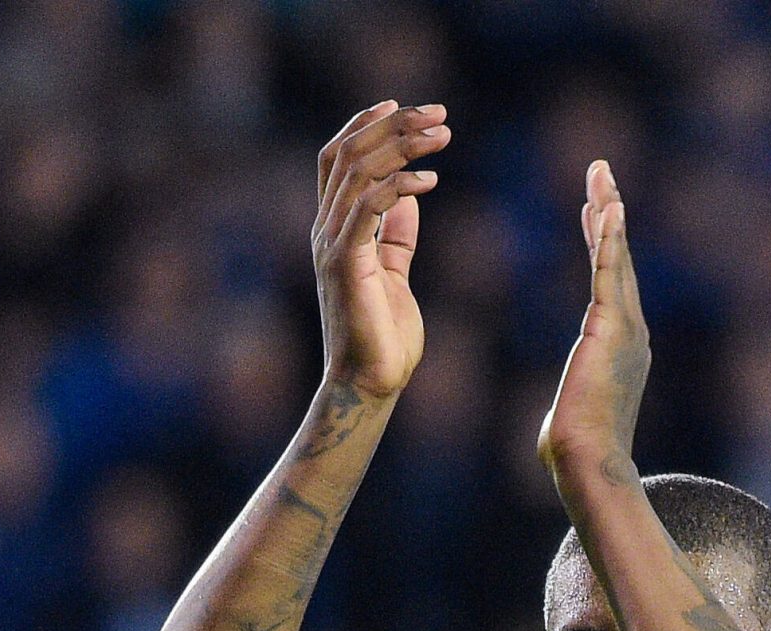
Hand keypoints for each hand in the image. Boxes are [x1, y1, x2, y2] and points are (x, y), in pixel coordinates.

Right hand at [312, 101, 450, 398]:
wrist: (371, 383)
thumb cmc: (384, 335)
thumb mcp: (394, 270)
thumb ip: (395, 234)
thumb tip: (408, 197)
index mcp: (335, 228)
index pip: (338, 157)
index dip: (365, 123)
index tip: (405, 106)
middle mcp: (326, 229)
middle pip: (348, 152)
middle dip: (394, 124)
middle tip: (440, 114)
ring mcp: (332, 244)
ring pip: (356, 170)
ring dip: (402, 145)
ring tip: (443, 136)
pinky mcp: (346, 263)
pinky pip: (367, 207)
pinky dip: (398, 186)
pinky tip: (431, 182)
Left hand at [538, 159, 649, 486]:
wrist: (588, 461)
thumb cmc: (576, 451)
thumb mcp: (573, 414)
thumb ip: (571, 404)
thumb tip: (558, 423)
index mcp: (622, 347)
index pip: (611, 283)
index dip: (604, 244)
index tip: (597, 212)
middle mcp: (632, 331)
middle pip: (620, 259)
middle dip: (609, 213)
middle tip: (601, 174)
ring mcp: (626, 327)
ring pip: (617, 257)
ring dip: (608, 212)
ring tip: (601, 174)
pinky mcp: (612, 328)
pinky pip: (610, 273)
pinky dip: (610, 238)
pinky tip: (609, 206)